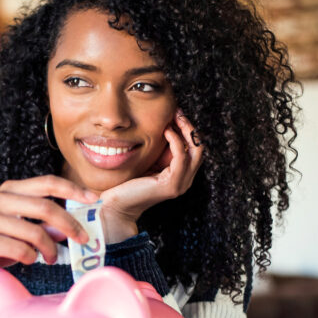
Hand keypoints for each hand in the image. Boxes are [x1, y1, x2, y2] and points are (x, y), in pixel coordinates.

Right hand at [0, 176, 97, 317]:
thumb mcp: (20, 229)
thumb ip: (43, 224)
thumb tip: (72, 227)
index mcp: (9, 190)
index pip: (47, 182)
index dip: (73, 190)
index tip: (94, 199)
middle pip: (46, 207)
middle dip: (70, 225)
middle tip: (83, 239)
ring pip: (35, 232)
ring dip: (50, 249)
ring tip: (51, 257)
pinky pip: (21, 250)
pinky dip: (31, 258)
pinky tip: (28, 261)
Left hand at [98, 111, 204, 242]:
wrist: (117, 205)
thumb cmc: (128, 183)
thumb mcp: (149, 161)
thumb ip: (160, 150)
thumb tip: (166, 125)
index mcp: (180, 175)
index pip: (193, 148)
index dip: (188, 130)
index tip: (176, 113)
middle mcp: (185, 180)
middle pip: (199, 148)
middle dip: (190, 127)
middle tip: (178, 112)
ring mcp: (180, 184)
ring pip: (196, 151)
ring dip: (186, 130)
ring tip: (174, 117)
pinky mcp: (171, 185)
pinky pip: (181, 158)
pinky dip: (176, 141)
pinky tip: (166, 131)